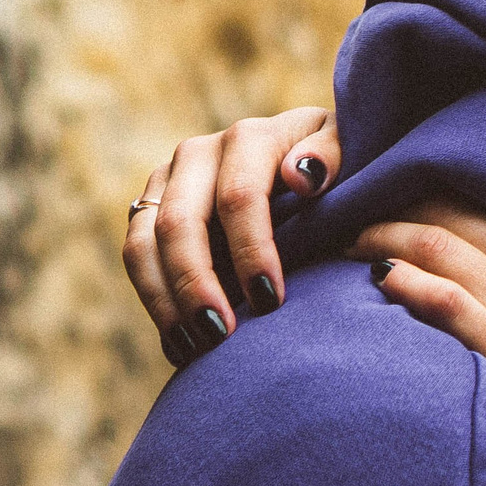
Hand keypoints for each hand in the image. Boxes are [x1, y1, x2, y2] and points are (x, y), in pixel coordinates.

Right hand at [125, 106, 341, 365]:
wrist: (304, 165)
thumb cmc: (334, 167)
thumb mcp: (348, 151)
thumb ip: (332, 155)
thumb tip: (302, 176)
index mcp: (249, 138)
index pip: (238, 197)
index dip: (251, 251)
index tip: (270, 301)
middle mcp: (199, 153)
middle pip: (180, 223)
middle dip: (196, 283)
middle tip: (219, 335)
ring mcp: (168, 181)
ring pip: (142, 243)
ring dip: (165, 300)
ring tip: (194, 347)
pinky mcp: (150, 208)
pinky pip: (136, 258)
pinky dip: (154, 301)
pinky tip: (179, 343)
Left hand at [352, 209, 485, 453]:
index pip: (484, 199)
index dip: (430, 190)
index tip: (395, 193)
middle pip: (452, 215)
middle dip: (393, 207)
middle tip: (352, 213)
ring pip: (441, 250)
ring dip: (384, 239)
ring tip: (350, 243)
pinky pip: (452, 306)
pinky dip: (413, 285)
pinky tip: (382, 280)